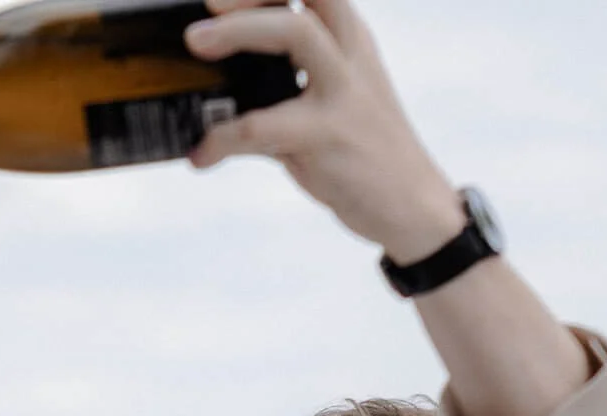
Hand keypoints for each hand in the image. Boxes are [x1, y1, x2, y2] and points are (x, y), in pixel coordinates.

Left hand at [184, 0, 465, 264]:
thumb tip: (222, 76)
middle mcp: (350, 53)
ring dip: (238, 31)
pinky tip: (202, 155)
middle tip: (206, 5)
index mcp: (350, 36)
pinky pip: (263, 126)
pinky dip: (222, 138)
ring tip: (195, 44)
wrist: (411, 205)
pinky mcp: (328, 139)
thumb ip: (291, 76)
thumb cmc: (362, 148)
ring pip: (295, 33)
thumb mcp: (337, 95)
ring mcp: (343, 93)